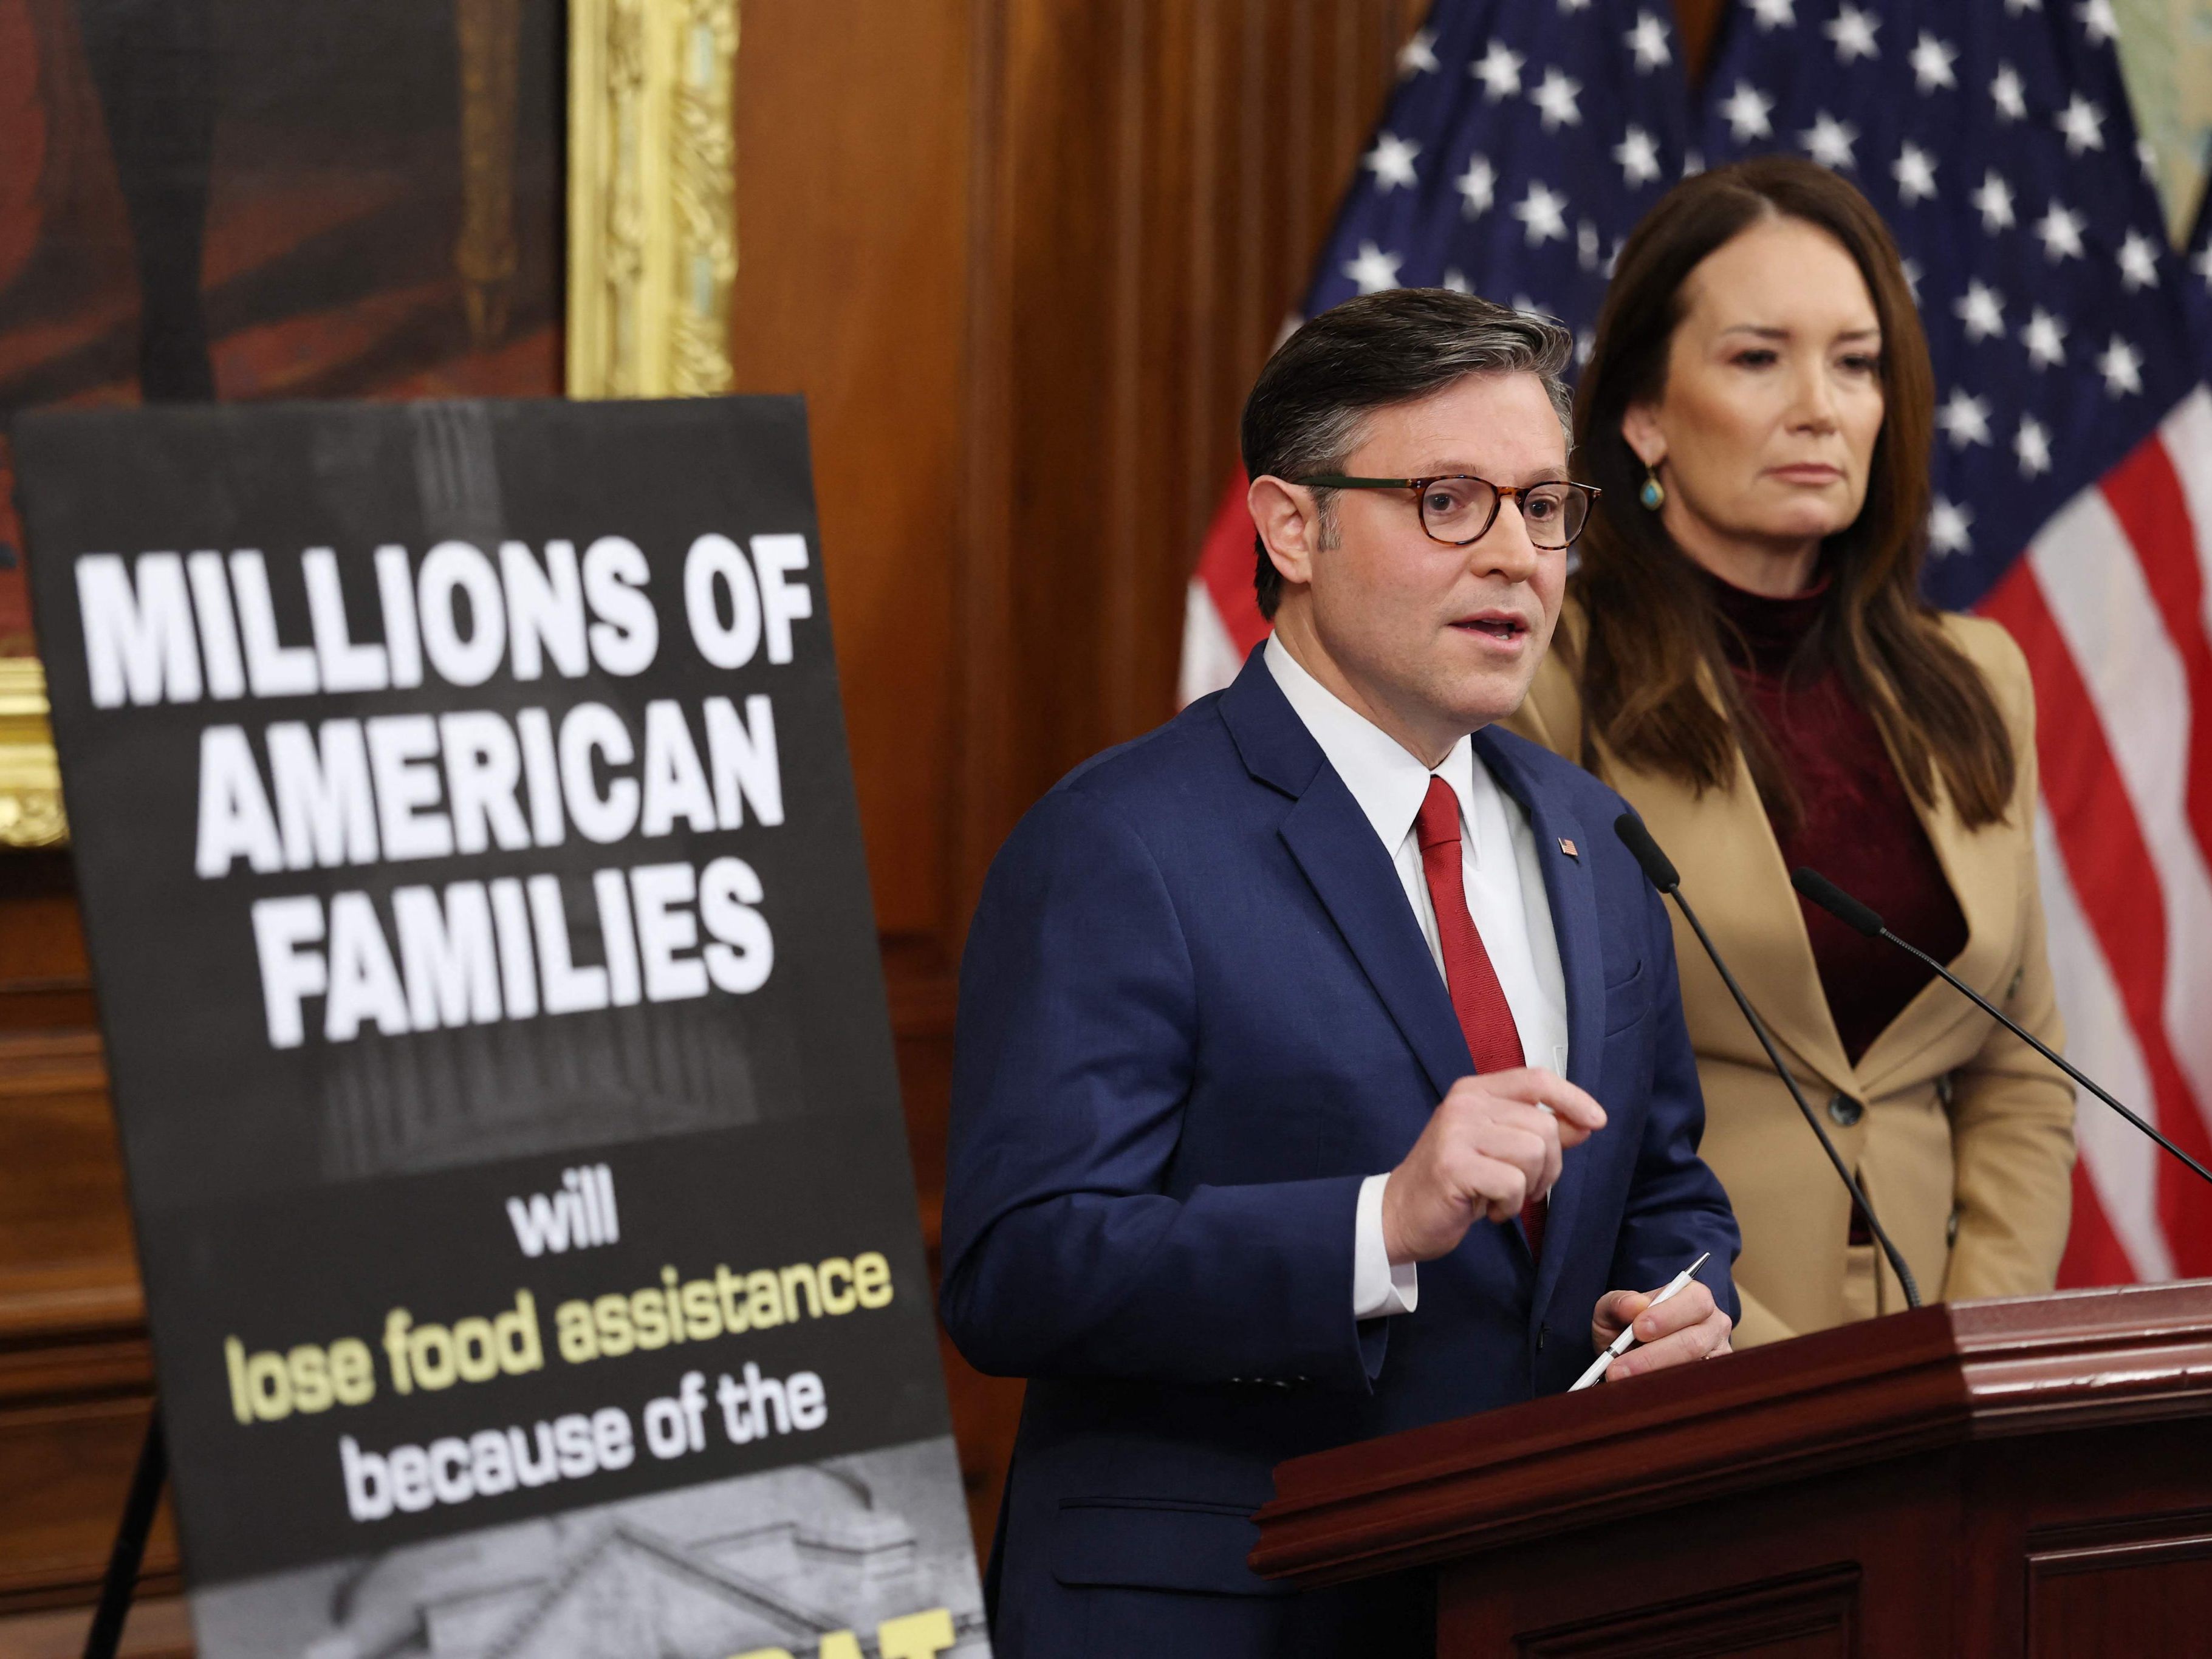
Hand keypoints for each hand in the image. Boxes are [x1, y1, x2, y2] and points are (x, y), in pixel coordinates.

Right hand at [1380, 1069, 1605, 1263]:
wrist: (1400, 1214)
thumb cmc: (1453, 1182)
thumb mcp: (1499, 1148)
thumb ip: (1540, 1132)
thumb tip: (1585, 1123)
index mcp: (1475, 1091)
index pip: (1536, 1079)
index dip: (1572, 1099)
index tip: (1597, 1121)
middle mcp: (1464, 1104)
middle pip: (1543, 1125)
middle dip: (1547, 1167)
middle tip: (1520, 1186)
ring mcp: (1456, 1132)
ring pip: (1534, 1153)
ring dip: (1527, 1187)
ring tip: (1499, 1196)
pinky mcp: (1454, 1165)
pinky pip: (1513, 1183)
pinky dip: (1508, 1206)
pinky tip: (1486, 1208)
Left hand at [1589, 1279, 1731, 1382]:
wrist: (1627, 1354)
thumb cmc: (1627, 1326)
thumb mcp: (1614, 1310)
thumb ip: (1619, 1303)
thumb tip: (1635, 1305)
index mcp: (1696, 1298)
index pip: (1694, 1302)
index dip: (1667, 1316)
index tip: (1638, 1329)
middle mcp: (1714, 1326)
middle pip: (1694, 1342)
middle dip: (1653, 1356)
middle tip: (1618, 1368)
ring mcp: (1718, 1357)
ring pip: (1693, 1371)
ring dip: (1654, 1377)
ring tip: (1621, 1382)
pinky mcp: (1713, 1383)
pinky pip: (1693, 1391)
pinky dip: (1664, 1393)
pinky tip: (1640, 1393)